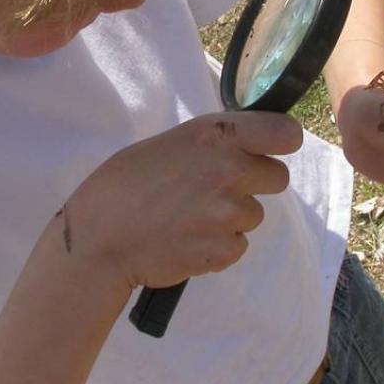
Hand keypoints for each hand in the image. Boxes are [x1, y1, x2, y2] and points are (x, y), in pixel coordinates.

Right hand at [65, 111, 302, 288]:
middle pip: (277, 177)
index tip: (268, 149)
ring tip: (187, 218)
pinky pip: (236, 246)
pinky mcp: (223, 250)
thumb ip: (213, 144)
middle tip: (214, 189)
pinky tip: (185, 239)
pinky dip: (217, 247)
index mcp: (215, 135)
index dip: (280, 142)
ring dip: (230, 218)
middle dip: (253, 183)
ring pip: (253, 215)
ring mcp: (229, 213)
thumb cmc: (124, 184)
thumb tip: (245, 149)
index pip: (285, 133)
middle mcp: (229, 170)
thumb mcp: (170, 144)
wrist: (98, 238)